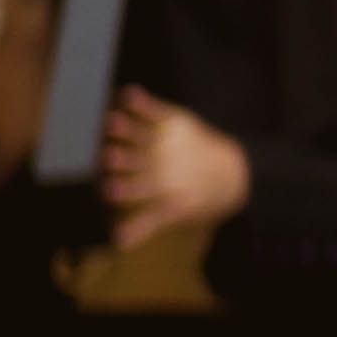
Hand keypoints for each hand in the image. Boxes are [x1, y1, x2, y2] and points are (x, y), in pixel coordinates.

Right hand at [101, 88, 251, 247]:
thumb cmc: (194, 195)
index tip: (106, 190)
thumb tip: (115, 243)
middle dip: (121, 159)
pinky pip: (155, 110)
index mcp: (160, 189)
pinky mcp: (174, 120)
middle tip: (105, 157)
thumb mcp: (173, 213)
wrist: (231, 172)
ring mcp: (168, 140)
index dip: (121, 191)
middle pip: (135, 162)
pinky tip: (126, 93)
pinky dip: (142, 102)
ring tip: (109, 121)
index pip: (136, 191)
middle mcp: (163, 164)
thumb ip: (143, 225)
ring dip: (125, 128)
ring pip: (141, 134)